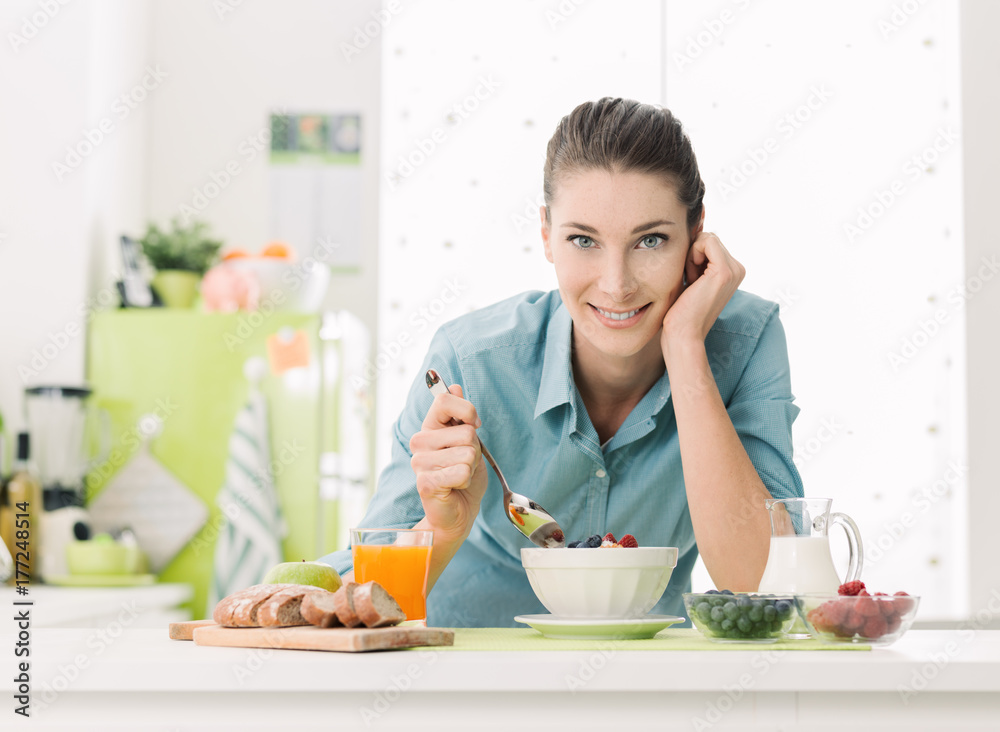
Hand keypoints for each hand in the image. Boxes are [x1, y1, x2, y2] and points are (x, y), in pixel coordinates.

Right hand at [409, 384, 488, 541]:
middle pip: (466, 432)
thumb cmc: (463, 475)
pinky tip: (455, 486)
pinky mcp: (425, 482)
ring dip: (471, 467)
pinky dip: (466, 480)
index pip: (445, 400)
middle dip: (475, 450)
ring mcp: (419, 462)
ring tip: (459, 476)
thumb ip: (460, 414)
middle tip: (464, 464)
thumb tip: (455, 386)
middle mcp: (420, 442)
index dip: (467, 410)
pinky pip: (462, 472)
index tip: (474, 425)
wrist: (458, 511)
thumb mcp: (467, 440)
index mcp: (429, 427)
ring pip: (467, 453)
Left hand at [661, 231, 744, 347]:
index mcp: (733, 270)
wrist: (683, 334)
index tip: (690, 279)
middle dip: (692, 254)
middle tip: (690, 282)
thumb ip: (697, 252)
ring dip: (691, 256)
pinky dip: (693, 254)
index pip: (710, 242)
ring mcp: (734, 270)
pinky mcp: (725, 271)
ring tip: (691, 281)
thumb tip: (697, 222)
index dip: (693, 255)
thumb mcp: (690, 275)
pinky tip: (692, 277)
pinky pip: (707, 240)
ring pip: (707, 238)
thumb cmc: (681, 309)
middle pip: (709, 238)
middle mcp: (738, 269)